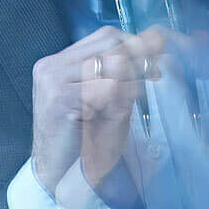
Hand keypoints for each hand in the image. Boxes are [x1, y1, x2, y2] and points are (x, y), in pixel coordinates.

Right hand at [30, 24, 173, 197]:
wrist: (54, 171)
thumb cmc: (80, 140)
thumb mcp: (100, 100)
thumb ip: (116, 75)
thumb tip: (152, 47)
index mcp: (57, 63)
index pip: (105, 37)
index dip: (137, 44)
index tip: (158, 58)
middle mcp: (51, 66)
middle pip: (109, 43)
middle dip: (140, 56)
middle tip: (157, 73)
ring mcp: (52, 80)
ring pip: (111, 63)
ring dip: (135, 77)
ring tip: (139, 93)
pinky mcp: (60, 99)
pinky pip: (107, 86)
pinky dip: (126, 93)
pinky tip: (127, 106)